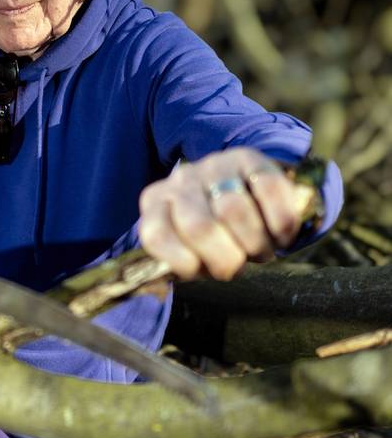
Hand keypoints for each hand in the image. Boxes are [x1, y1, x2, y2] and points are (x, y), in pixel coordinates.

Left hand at [138, 147, 301, 280]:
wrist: (246, 190)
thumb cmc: (215, 233)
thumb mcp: (191, 250)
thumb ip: (182, 263)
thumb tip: (174, 279)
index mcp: (156, 203)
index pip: (156, 236)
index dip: (185, 263)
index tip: (205, 271)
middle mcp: (181, 179)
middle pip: (199, 227)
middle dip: (226, 259)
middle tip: (239, 265)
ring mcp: (214, 165)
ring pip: (233, 209)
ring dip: (255, 243)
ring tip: (261, 250)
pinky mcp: (249, 158)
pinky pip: (268, 189)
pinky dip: (281, 223)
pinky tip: (281, 235)